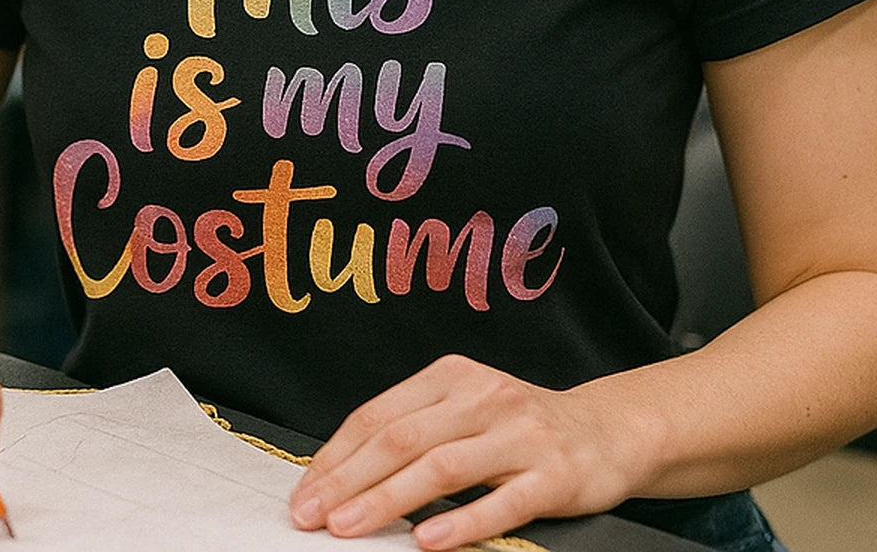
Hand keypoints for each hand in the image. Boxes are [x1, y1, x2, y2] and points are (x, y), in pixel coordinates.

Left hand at [288, 354, 645, 549]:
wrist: (606, 432)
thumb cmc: (521, 427)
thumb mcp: (466, 410)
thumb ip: (415, 430)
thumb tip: (342, 475)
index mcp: (453, 375)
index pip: (380, 414)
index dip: (336, 455)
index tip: (304, 491)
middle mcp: (484, 396)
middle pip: (402, 439)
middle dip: (348, 480)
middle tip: (311, 515)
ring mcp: (519, 434)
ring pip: (442, 466)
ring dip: (388, 500)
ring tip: (350, 528)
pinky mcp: (552, 474)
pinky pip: (500, 500)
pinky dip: (461, 521)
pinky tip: (428, 541)